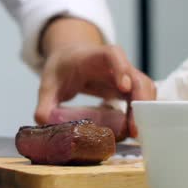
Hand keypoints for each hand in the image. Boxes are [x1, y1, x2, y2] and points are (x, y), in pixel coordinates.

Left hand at [34, 44, 155, 136]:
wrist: (69, 59)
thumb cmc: (61, 68)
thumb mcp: (48, 84)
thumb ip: (44, 102)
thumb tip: (43, 122)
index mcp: (94, 57)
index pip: (113, 55)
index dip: (120, 69)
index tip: (124, 87)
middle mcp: (116, 65)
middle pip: (136, 76)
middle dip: (140, 99)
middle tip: (134, 125)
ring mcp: (125, 77)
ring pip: (145, 89)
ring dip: (144, 110)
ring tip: (133, 132)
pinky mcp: (128, 90)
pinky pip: (141, 99)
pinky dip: (140, 113)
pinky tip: (132, 130)